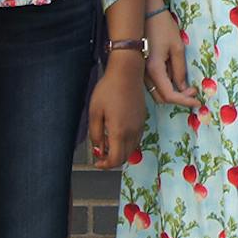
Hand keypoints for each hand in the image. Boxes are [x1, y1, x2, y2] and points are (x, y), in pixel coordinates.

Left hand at [88, 53, 147, 167]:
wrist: (127, 73)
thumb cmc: (109, 89)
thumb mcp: (95, 112)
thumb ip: (96, 134)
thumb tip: (98, 149)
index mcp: (119, 131)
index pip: (115, 159)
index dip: (105, 165)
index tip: (97, 162)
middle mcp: (132, 132)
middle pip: (124, 157)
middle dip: (112, 161)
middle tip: (100, 156)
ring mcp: (139, 126)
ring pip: (132, 149)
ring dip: (120, 153)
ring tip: (107, 145)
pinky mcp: (142, 120)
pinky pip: (136, 139)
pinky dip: (127, 144)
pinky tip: (117, 135)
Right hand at [145, 6, 197, 107]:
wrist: (146, 13)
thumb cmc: (163, 27)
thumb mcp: (177, 47)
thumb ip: (180, 70)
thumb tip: (183, 88)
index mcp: (154, 70)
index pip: (169, 95)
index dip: (184, 101)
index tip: (198, 101)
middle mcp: (144, 74)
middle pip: (161, 98)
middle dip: (179, 98)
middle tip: (194, 92)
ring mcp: (141, 72)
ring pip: (157, 92)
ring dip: (172, 93)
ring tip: (188, 86)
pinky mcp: (142, 68)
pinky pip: (154, 84)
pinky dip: (166, 86)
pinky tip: (176, 78)